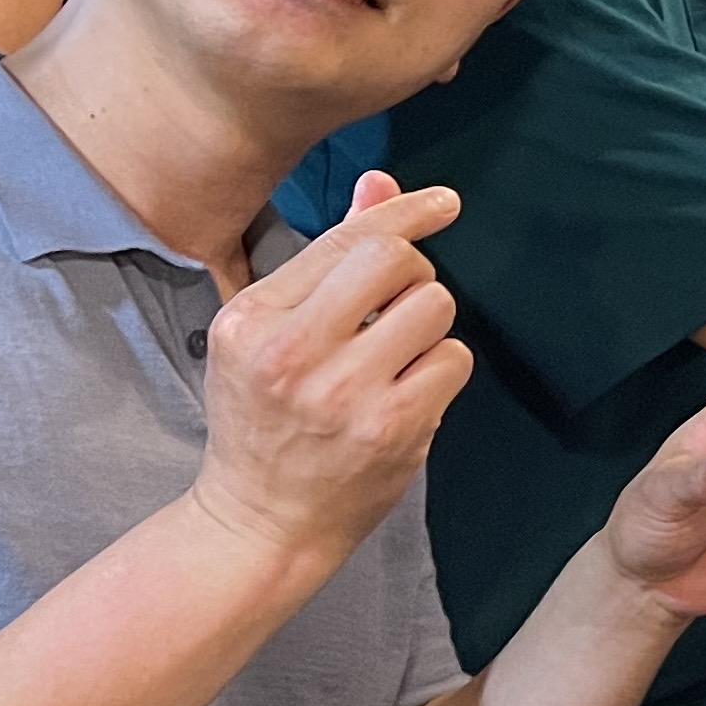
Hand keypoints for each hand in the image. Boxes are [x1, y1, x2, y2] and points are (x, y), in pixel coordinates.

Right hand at [187, 171, 473, 571]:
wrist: (261, 521)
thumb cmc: (266, 418)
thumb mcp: (271, 333)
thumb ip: (327, 257)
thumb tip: (380, 183)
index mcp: (252, 319)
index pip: (347, 239)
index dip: (405, 211)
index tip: (443, 203)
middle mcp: (291, 352)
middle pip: (397, 261)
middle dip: (413, 274)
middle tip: (394, 309)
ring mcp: (343, 393)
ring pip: (434, 306)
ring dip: (427, 325)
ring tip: (392, 358)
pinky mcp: (390, 427)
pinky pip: (454, 359)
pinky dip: (441, 369)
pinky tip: (407, 393)